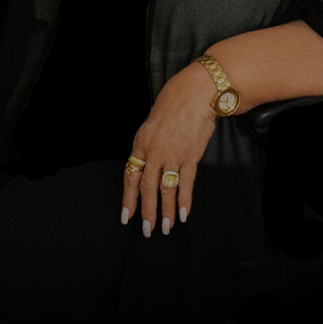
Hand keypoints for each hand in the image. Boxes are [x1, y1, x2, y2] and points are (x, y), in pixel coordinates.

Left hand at [121, 64, 220, 235]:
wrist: (195, 93)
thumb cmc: (174, 105)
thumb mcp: (152, 125)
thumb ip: (149, 147)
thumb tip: (149, 167)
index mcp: (141, 144)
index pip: (131, 176)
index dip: (128, 199)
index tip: (127, 216)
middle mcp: (154, 151)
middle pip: (146, 188)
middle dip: (147, 212)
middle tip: (147, 229)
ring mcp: (172, 155)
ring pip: (166, 189)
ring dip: (166, 210)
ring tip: (166, 226)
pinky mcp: (190, 156)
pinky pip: (186, 183)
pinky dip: (184, 200)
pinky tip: (183, 213)